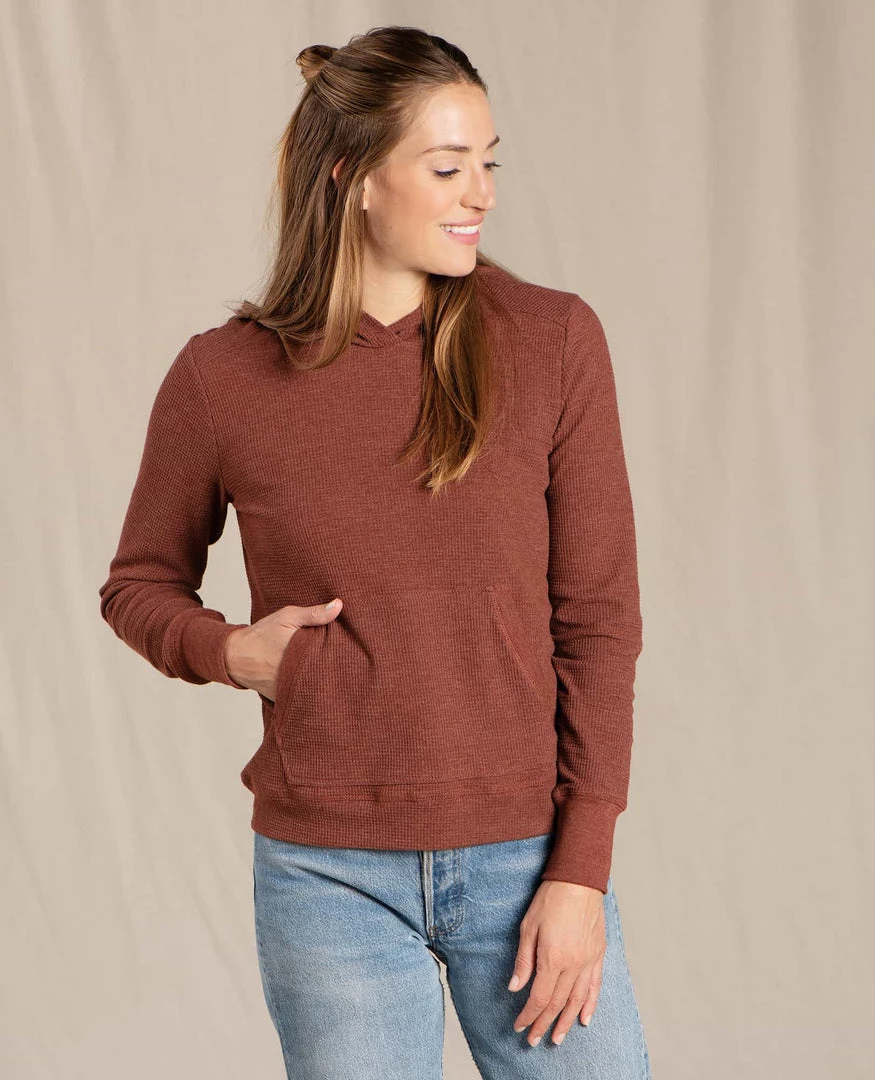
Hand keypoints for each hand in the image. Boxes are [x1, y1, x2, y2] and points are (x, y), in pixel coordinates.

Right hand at [223, 598, 342, 698]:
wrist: (235, 656)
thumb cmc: (263, 635)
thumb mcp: (287, 617)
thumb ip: (313, 613)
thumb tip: (339, 605)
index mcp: (303, 656)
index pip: (334, 660)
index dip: (346, 656)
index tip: (354, 651)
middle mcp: (298, 677)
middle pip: (328, 676)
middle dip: (338, 670)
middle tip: (351, 664)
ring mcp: (290, 690)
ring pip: (316, 688)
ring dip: (325, 681)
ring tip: (340, 675)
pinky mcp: (284, 698)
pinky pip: (303, 695)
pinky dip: (311, 689)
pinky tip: (320, 682)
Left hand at [508, 879, 604, 1045]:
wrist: (578, 880)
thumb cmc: (550, 899)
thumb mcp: (528, 927)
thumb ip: (524, 960)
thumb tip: (515, 987)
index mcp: (553, 958)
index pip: (539, 997)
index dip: (529, 1015)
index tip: (520, 1026)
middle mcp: (573, 964)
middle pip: (557, 1003)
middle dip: (544, 1024)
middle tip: (534, 1040)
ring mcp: (588, 961)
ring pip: (578, 1000)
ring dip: (566, 1022)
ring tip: (558, 1038)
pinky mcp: (598, 954)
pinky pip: (595, 986)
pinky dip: (590, 1005)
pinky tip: (585, 1019)